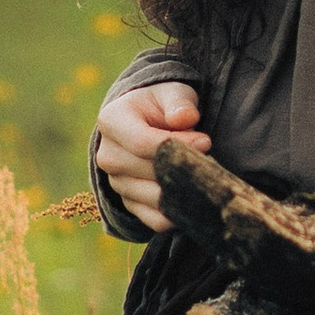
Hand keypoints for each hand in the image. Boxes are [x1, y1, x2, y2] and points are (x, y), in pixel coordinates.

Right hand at [92, 80, 207, 231]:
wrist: (148, 125)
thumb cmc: (163, 107)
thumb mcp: (173, 93)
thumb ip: (179, 103)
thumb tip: (185, 119)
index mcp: (111, 121)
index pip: (142, 143)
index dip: (178, 144)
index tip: (205, 141)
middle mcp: (107, 155)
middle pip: (150, 172)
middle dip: (183, 166)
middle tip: (207, 156)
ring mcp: (116, 183)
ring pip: (155, 198)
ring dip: (184, 188)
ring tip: (198, 171)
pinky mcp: (130, 204)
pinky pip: (156, 220)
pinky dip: (178, 213)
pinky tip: (193, 195)